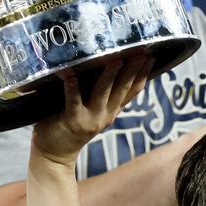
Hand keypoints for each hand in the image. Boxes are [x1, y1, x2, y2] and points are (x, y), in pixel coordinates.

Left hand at [32, 55, 151, 166]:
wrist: (55, 154)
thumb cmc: (70, 123)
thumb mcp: (92, 108)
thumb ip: (100, 93)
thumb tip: (104, 63)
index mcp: (112, 110)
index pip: (132, 90)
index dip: (142, 73)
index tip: (150, 54)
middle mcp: (106, 114)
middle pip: (122, 89)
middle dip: (132, 70)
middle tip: (140, 51)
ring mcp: (90, 118)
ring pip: (102, 93)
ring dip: (109, 76)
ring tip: (115, 59)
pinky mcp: (73, 120)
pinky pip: (73, 100)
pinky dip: (72, 86)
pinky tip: (70, 74)